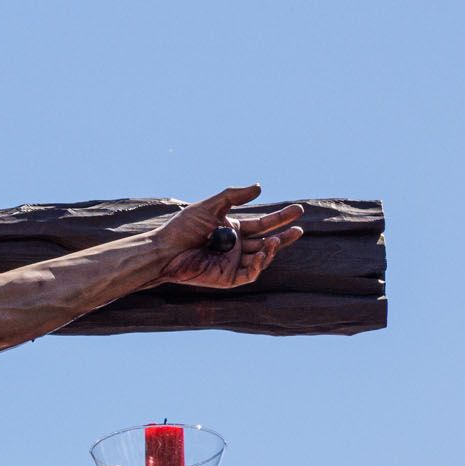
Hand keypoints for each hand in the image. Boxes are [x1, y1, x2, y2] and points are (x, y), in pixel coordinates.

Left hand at [154, 185, 303, 288]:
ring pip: (262, 258)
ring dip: (272, 249)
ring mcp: (233, 263)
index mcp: (234, 229)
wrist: (165, 250)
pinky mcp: (228, 278)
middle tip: (300, 228)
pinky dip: (259, 264)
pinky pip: (250, 273)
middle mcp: (236, 247)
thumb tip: (259, 187)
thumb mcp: (210, 206)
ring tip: (277, 239)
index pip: (263, 224)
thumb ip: (234, 196)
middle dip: (284, 236)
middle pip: (267, 241)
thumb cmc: (183, 227)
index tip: (298, 210)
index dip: (280, 218)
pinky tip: (263, 252)